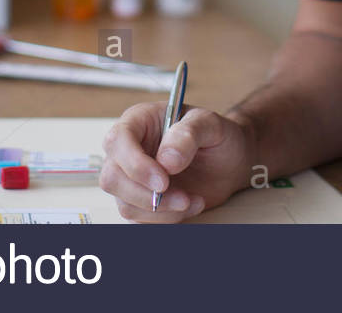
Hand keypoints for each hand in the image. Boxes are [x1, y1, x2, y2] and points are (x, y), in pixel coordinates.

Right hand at [100, 102, 252, 222]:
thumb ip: (188, 134)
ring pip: (126, 204)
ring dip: (162, 211)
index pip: (118, 140)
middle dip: (146, 195)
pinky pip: (140, 220)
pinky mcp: (142, 201)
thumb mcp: (210, 124)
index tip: (163, 180)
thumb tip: (167, 159)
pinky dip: (167, 219)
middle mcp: (130, 150)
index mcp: (139, 121)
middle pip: (112, 178)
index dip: (134, 163)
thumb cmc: (216, 136)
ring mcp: (133, 178)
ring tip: (192, 199)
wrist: (229, 161)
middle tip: (181, 197)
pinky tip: (190, 205)